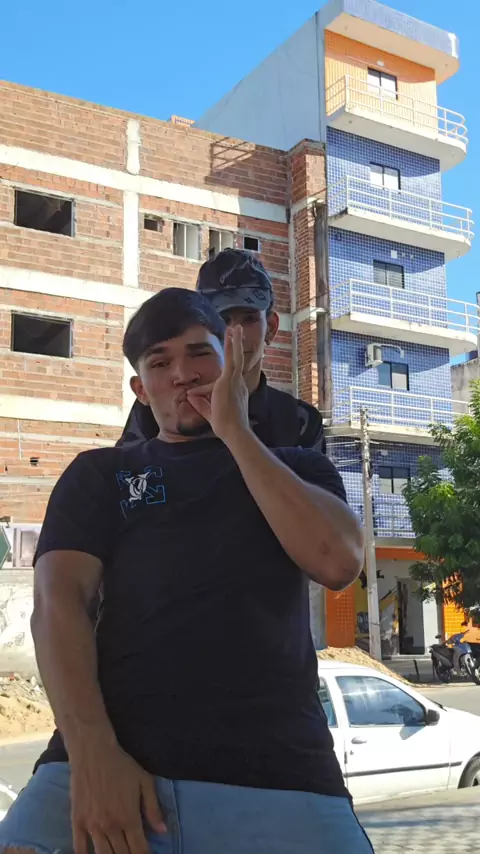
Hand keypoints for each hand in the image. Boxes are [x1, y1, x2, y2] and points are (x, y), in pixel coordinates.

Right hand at [71, 743, 166, 853]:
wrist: (93, 752)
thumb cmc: (121, 765)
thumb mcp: (144, 782)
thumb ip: (153, 808)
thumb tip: (163, 832)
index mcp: (129, 818)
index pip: (139, 850)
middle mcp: (111, 826)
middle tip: (133, 853)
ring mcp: (92, 826)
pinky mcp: (77, 821)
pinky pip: (80, 848)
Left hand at [187, 325, 249, 444]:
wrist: (233, 431)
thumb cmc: (225, 426)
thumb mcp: (208, 413)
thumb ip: (200, 403)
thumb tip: (189, 396)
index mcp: (235, 391)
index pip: (220, 383)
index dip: (203, 390)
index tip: (190, 396)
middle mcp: (238, 384)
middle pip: (237, 362)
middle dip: (236, 347)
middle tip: (237, 333)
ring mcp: (234, 381)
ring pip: (236, 357)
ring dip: (235, 341)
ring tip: (235, 327)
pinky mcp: (229, 380)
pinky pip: (232, 359)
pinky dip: (231, 346)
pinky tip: (232, 334)